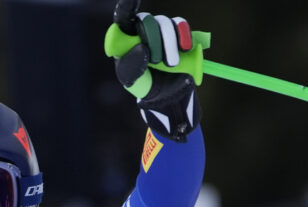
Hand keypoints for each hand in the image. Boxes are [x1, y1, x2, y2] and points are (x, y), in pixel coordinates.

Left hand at [111, 0, 200, 141]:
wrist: (168, 96)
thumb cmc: (144, 86)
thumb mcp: (133, 81)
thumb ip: (131, 67)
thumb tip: (142, 48)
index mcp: (125, 38)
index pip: (123, 16)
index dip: (127, 5)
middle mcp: (142, 29)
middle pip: (147, 20)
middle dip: (154, 42)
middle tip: (157, 62)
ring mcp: (161, 30)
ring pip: (166, 23)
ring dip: (169, 44)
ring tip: (170, 64)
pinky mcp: (178, 34)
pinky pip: (181, 25)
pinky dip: (183, 37)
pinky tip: (184, 49)